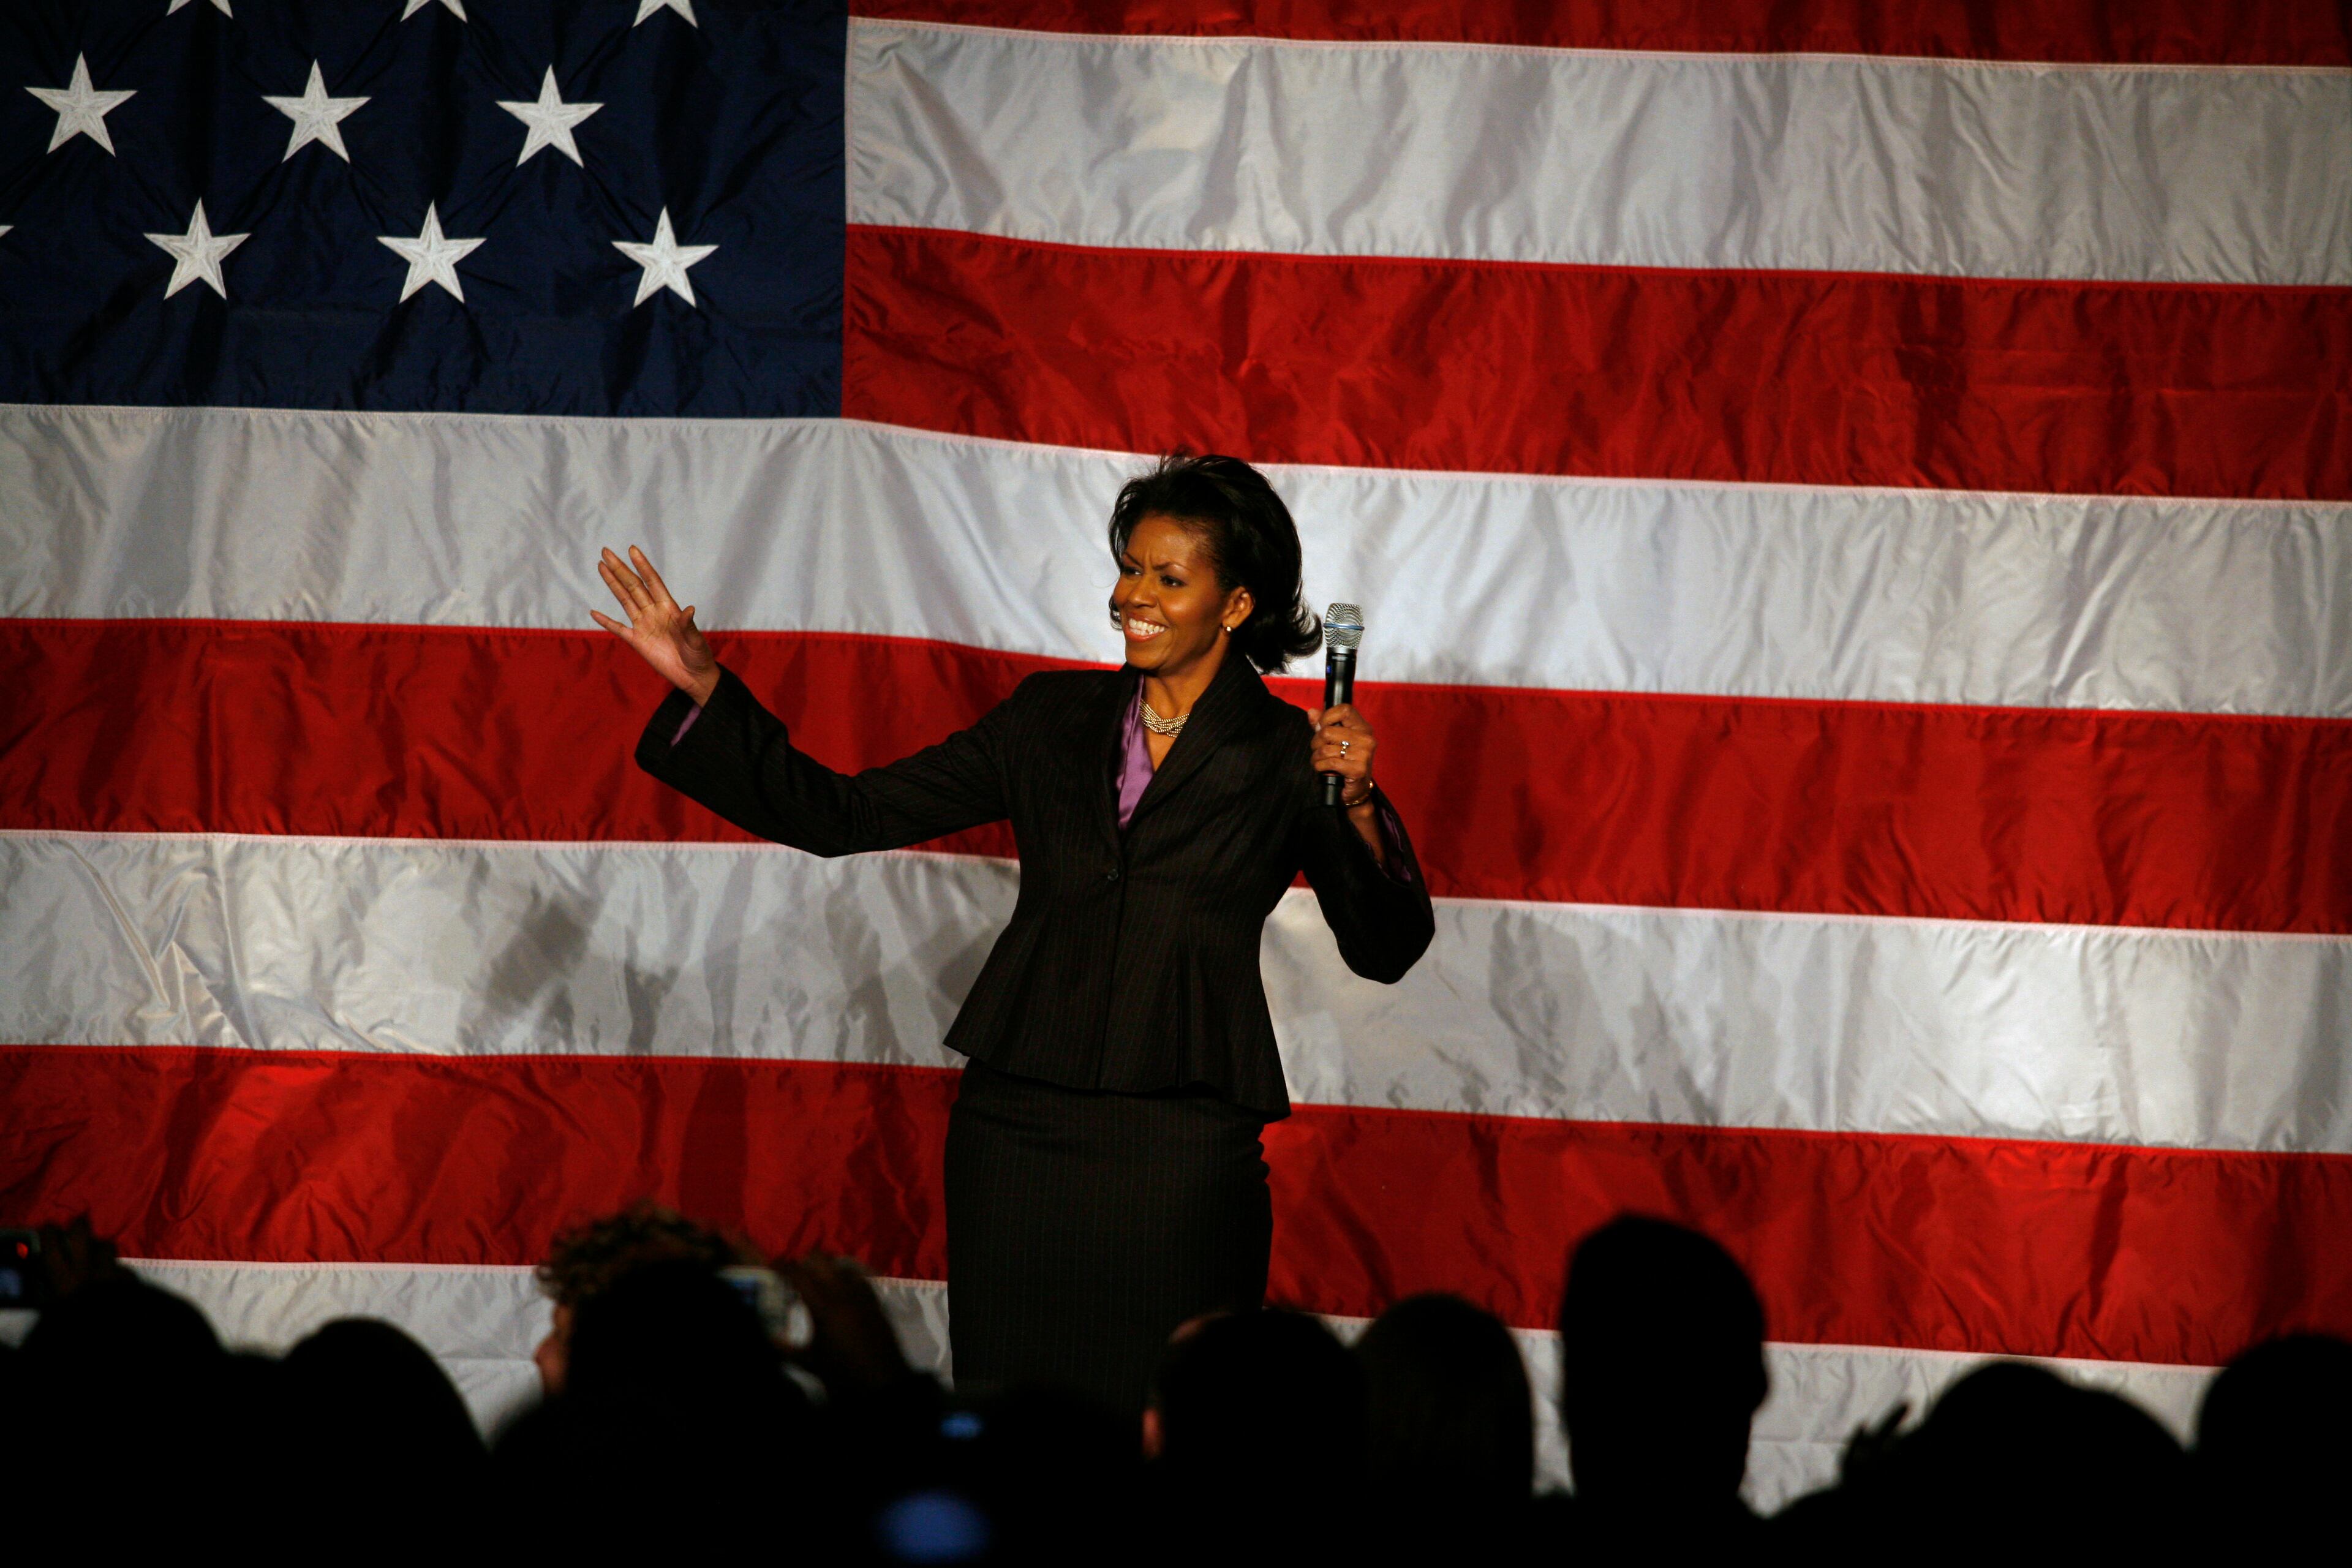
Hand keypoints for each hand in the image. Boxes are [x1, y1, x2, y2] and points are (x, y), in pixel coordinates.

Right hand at [592, 545, 718, 704]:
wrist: (693, 676)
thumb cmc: (699, 655)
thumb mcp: (696, 640)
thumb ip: (689, 625)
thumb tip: (689, 609)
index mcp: (669, 608)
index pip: (653, 582)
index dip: (643, 566)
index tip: (632, 549)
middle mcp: (654, 612)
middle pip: (633, 586)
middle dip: (620, 569)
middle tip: (606, 551)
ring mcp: (644, 625)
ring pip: (624, 600)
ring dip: (613, 584)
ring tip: (601, 566)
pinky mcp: (637, 642)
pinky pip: (618, 629)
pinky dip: (606, 622)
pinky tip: (593, 612)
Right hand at [776, 1253, 909, 1394]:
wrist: (881, 1381)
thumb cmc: (843, 1373)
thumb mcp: (810, 1363)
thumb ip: (786, 1349)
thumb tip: (770, 1339)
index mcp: (825, 1308)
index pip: (800, 1275)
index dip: (783, 1266)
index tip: (773, 1265)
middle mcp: (844, 1294)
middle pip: (821, 1259)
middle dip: (804, 1260)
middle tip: (794, 1273)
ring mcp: (863, 1295)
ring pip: (842, 1264)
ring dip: (826, 1267)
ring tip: (816, 1279)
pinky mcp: (876, 1301)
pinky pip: (859, 1277)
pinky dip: (846, 1276)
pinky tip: (841, 1289)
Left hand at [1308, 702, 1377, 807]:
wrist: (1357, 791)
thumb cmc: (1345, 762)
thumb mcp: (1335, 741)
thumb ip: (1324, 725)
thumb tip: (1311, 712)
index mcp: (1363, 728)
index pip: (1344, 709)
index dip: (1327, 717)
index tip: (1321, 728)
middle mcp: (1366, 739)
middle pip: (1327, 731)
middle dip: (1316, 743)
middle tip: (1318, 751)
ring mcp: (1364, 754)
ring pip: (1325, 749)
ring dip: (1316, 758)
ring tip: (1319, 762)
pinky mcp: (1358, 770)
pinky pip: (1328, 763)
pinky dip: (1319, 767)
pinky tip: (1322, 770)